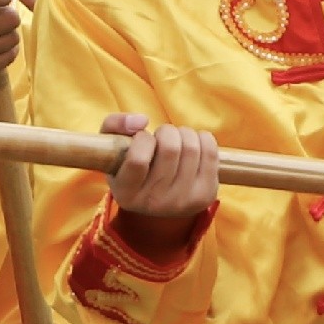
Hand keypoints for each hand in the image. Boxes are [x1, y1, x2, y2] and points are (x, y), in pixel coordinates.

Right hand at [100, 109, 218, 251]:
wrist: (158, 198)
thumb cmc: (131, 165)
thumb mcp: (112, 147)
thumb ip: (114, 125)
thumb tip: (142, 120)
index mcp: (127, 194)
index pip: (138, 160)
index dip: (143, 139)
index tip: (142, 137)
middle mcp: (154, 203)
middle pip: (170, 149)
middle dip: (167, 131)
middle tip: (162, 137)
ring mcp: (183, 202)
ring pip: (191, 147)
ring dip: (183, 133)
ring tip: (176, 141)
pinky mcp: (206, 195)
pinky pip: (210, 152)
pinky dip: (202, 138)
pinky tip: (191, 145)